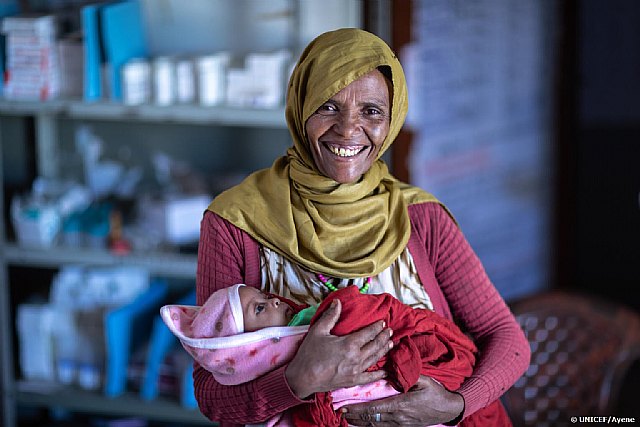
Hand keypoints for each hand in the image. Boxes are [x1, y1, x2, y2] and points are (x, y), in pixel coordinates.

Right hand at [285, 299, 393, 398]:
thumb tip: (338, 302)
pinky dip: (379, 374)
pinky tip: (385, 372)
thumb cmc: (309, 354)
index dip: (377, 327)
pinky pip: (370, 378)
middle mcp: (356, 358)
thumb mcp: (318, 330)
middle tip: (389, 331)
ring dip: (384, 350)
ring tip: (390, 343)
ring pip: (375, 359)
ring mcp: (356, 371)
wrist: (303, 378)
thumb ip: (330, 316)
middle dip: (383, 337)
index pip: (368, 333)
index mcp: (349, 344)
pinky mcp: (353, 381)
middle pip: (375, 345)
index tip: (382, 322)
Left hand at [341, 376, 463, 425]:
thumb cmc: (435, 392)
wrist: (449, 408)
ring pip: (377, 426)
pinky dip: (373, 425)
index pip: (374, 408)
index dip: (358, 409)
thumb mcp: (421, 380)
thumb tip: (389, 366)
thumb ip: (405, 375)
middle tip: (341, 413)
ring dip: (361, 422)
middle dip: (355, 417)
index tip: (346, 407)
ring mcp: (402, 424)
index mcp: (401, 404)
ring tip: (348, 419)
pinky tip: (365, 423)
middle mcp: (399, 417)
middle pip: (372, 419)